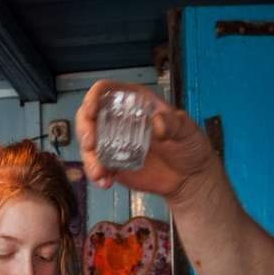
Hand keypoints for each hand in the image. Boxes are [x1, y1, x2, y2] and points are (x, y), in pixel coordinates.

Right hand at [75, 81, 219, 200]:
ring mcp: (114, 143)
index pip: (106, 91)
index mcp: (135, 102)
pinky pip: (97, 167)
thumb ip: (174, 123)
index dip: (94, 97)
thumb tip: (157, 122)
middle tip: (90, 144)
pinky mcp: (114, 164)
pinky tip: (105, 183)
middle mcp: (119, 120)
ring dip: (89, 158)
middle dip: (84, 129)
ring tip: (100, 173)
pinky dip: (97, 175)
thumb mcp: (187, 130)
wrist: (189, 177)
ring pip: (89, 145)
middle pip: (89, 117)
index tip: (91, 110)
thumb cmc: (189, 146)